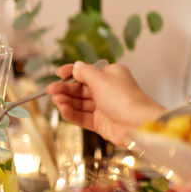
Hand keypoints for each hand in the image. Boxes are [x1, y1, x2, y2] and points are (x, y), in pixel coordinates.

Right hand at [47, 62, 163, 145]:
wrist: (138, 125)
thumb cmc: (124, 98)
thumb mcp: (101, 79)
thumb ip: (84, 72)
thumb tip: (75, 66)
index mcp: (110, 76)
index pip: (86, 72)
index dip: (71, 73)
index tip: (58, 74)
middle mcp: (106, 90)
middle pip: (80, 89)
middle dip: (65, 89)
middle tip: (51, 90)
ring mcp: (103, 107)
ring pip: (79, 103)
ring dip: (67, 101)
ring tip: (56, 101)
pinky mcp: (100, 123)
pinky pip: (82, 117)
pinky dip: (72, 113)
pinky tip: (64, 110)